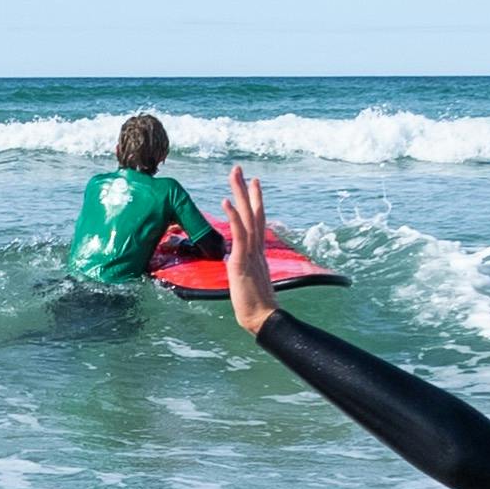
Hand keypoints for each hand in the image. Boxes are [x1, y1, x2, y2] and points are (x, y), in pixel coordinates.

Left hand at [220, 166, 279, 335]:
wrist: (263, 318)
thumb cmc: (256, 305)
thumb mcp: (247, 280)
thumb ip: (245, 267)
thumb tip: (238, 262)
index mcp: (258, 252)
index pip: (256, 220)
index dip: (254, 201)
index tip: (252, 183)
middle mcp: (256, 248)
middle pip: (253, 212)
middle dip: (245, 189)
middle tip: (240, 169)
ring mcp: (251, 253)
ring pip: (247, 217)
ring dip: (240, 194)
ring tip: (235, 175)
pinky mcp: (242, 261)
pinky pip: (239, 235)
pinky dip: (233, 217)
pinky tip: (226, 202)